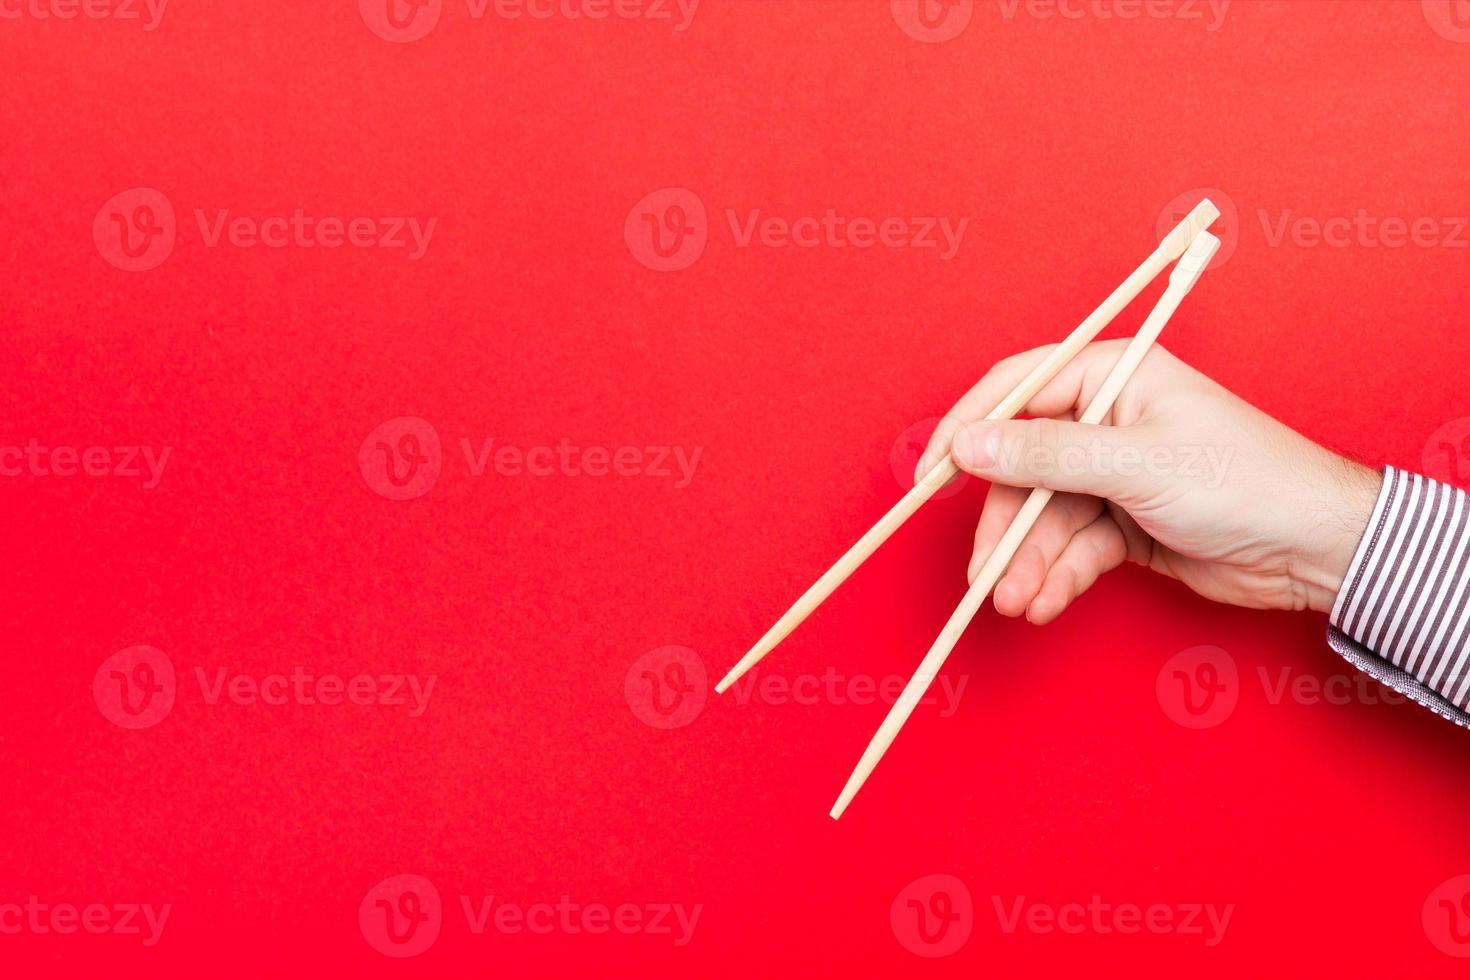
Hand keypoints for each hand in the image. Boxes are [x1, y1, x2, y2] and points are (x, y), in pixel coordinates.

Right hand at [914, 341, 1382, 618]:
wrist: (1315, 548)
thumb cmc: (1244, 480)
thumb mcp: (1135, 463)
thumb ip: (1045, 456)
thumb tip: (969, 444)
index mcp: (1113, 376)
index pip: (1016, 391)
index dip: (967, 431)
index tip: (929, 479)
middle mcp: (1106, 420)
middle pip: (1022, 468)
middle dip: (1004, 526)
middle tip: (984, 575)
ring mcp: (1113, 474)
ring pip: (1043, 517)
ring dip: (1026, 562)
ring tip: (1017, 602)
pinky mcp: (1123, 524)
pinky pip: (1071, 548)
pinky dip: (1056, 576)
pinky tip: (1047, 603)